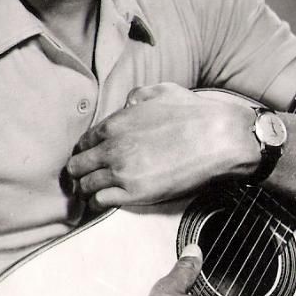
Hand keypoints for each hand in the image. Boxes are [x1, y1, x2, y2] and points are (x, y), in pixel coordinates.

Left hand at [67, 84, 258, 206]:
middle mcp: (112, 148)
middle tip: (84, 178)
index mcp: (115, 123)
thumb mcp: (162, 92)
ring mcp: (121, 172)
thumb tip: (128, 103)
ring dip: (85, 190)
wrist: (219, 138)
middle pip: (76, 166)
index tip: (89, 158)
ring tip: (91, 193)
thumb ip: (138, 96)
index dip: (83, 151)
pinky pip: (100, 202)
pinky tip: (104, 202)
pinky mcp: (134, 193)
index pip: (83, 142)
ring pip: (84, 186)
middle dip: (78, 172)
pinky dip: (97, 203)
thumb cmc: (194, 114)